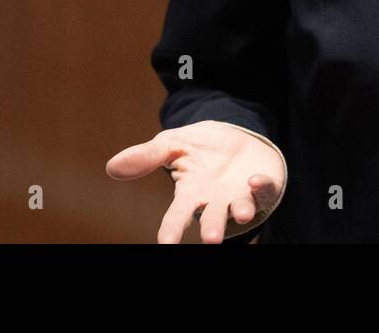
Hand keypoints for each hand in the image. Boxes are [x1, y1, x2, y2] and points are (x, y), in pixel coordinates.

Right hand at [106, 120, 286, 243]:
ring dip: (241, 211)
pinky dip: (262, 187)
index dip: (171, 230)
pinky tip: (255, 181)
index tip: (166, 244)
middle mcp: (216, 200)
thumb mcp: (171, 145)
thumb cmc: (198, 147)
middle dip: (213, 227)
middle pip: (212, 217)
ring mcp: (241, 193)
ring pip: (241, 209)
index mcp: (191, 193)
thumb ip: (146, 157)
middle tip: (211, 238)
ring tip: (240, 214)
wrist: (234, 134)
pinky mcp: (264, 183)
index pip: (177, 215)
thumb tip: (112, 167)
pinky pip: (266, 189)